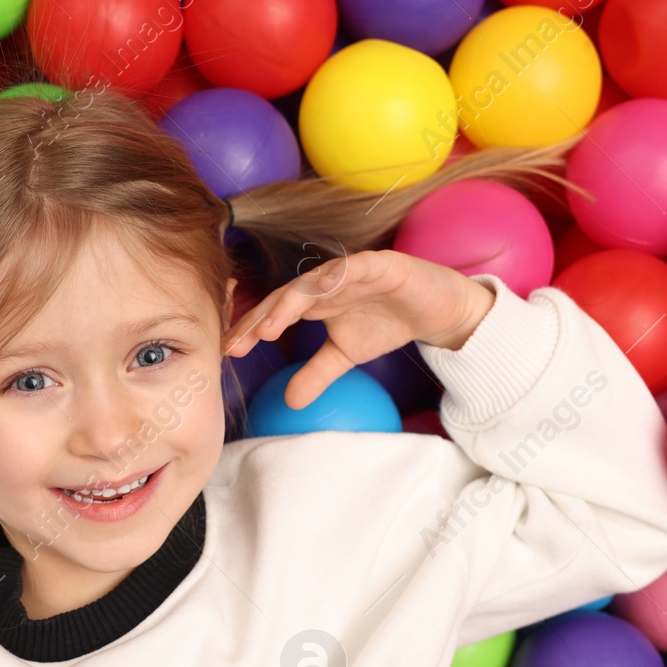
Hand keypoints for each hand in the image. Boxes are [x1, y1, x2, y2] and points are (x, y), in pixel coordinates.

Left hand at [221, 250, 494, 410]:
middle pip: (283, 297)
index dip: (250, 329)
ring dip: (288, 302)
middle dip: (259, 319)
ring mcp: (350, 271)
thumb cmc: (387, 323)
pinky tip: (321, 287)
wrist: (437, 310)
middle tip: (238, 343)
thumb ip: (317, 374)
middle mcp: (326, 283)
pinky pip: (355, 267)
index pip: (274, 313)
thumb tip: (289, 402)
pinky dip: (338, 275)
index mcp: (314, 302)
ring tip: (268, 326)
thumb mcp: (346, 355)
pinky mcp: (380, 264)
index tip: (228, 352)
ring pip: (312, 282)